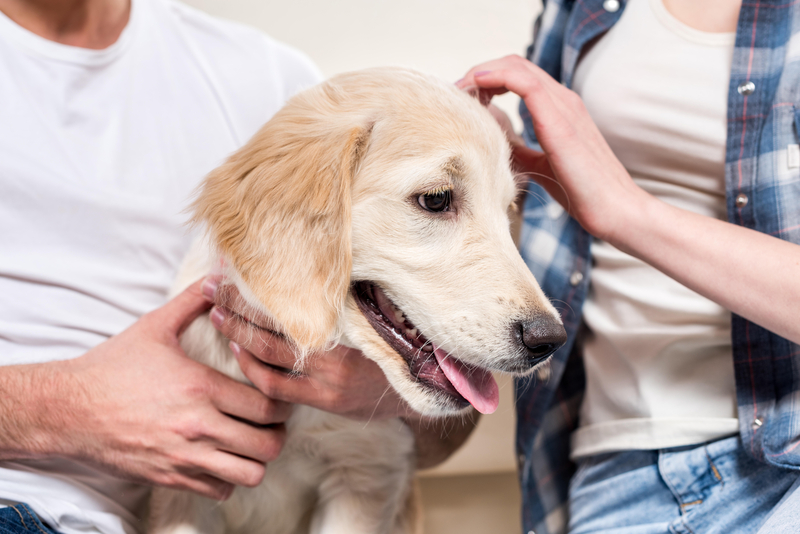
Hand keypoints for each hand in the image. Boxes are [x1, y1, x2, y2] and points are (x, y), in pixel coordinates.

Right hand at [39, 279, 290, 499]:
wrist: (66, 409)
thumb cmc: (111, 367)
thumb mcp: (154, 327)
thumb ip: (193, 301)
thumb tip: (220, 275)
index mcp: (200, 387)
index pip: (267, 404)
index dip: (282, 401)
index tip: (279, 395)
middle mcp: (197, 426)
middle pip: (267, 443)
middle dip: (278, 432)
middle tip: (272, 421)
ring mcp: (184, 456)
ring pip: (250, 473)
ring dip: (257, 458)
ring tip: (251, 441)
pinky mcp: (169, 477)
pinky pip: (219, 489)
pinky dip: (229, 477)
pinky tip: (223, 457)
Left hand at [206, 277, 414, 421]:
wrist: (424, 385)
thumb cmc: (397, 337)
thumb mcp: (376, 306)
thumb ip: (346, 289)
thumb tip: (316, 259)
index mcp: (347, 320)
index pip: (292, 299)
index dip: (258, 284)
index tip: (234, 265)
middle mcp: (336, 349)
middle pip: (273, 324)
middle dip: (238, 304)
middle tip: (212, 285)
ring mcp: (328, 378)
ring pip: (269, 356)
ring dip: (239, 335)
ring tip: (217, 315)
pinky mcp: (324, 400)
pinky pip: (277, 387)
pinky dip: (254, 369)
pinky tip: (239, 352)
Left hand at [458, 55, 643, 241]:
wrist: (615, 210)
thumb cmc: (583, 193)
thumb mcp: (540, 165)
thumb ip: (518, 148)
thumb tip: (491, 140)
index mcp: (559, 108)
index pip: (516, 76)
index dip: (485, 81)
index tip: (462, 102)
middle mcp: (562, 99)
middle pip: (512, 65)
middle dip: (477, 74)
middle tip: (454, 97)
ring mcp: (563, 105)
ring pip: (515, 66)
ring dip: (480, 74)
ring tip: (459, 94)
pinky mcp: (559, 118)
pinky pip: (524, 81)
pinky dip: (495, 77)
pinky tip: (475, 88)